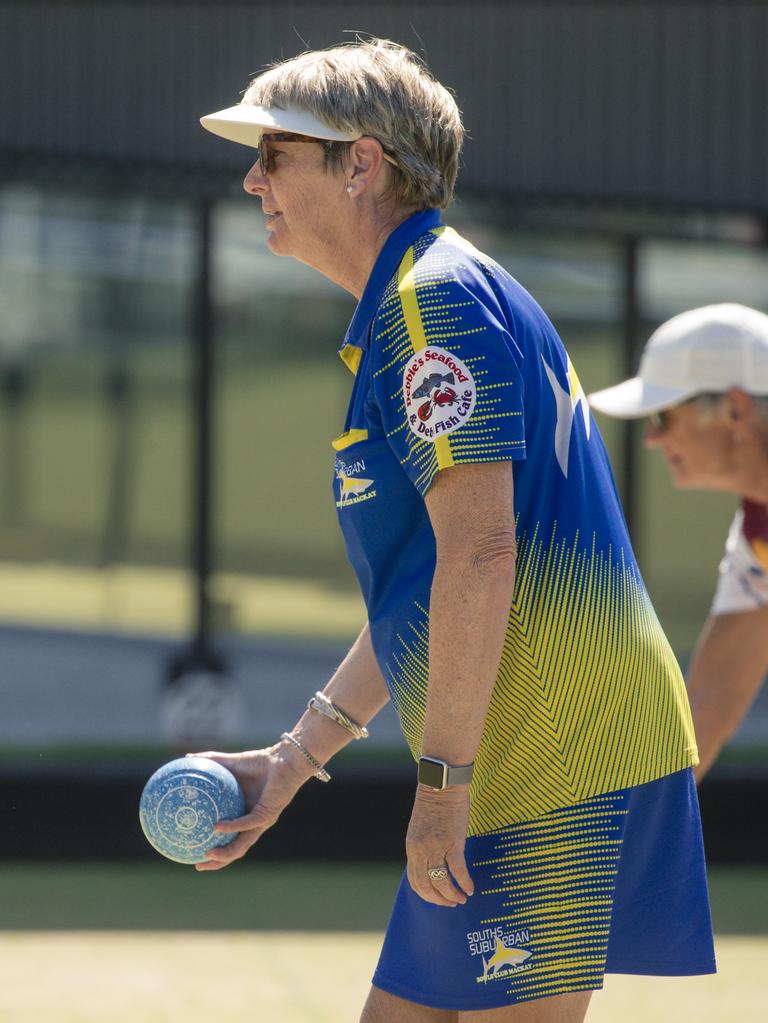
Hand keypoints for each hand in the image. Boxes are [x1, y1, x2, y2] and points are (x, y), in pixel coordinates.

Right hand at [188, 745, 308, 871]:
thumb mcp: (230, 763)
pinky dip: (232, 827)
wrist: (284, 759)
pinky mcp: (267, 814)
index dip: (214, 849)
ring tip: (208, 855)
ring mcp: (261, 821)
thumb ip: (210, 761)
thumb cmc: (260, 762)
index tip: (194, 854)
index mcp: (244, 814)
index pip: (228, 839)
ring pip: (242, 845)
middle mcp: (253, 823)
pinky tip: (217, 827)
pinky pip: (247, 824)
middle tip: (198, 865)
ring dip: (225, 854)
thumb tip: (186, 758)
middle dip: (217, 861)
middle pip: (234, 849)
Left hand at [405, 785, 473, 906]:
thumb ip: (424, 847)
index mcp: (412, 848)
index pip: (415, 881)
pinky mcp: (453, 843)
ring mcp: (436, 848)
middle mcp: (421, 851)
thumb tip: (432, 864)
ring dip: (452, 895)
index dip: (426, 895)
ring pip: (442, 882)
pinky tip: (471, 888)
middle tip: (451, 904)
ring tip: (462, 899)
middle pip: (426, 886)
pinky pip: (458, 871)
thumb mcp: (421, 829)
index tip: (438, 900)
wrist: (441, 785)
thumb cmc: (434, 804)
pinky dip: (464, 883)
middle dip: (439, 900)